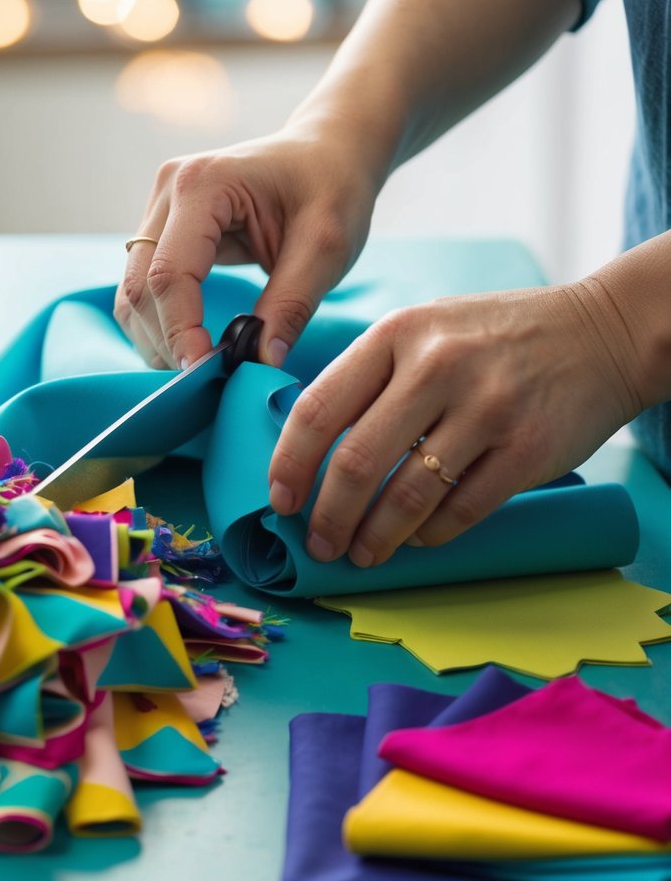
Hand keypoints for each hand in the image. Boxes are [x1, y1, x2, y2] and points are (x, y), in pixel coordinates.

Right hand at [114, 122, 378, 368]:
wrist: (329, 151)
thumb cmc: (333, 188)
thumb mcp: (327, 248)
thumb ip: (290, 306)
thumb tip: (260, 365)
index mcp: (202, 185)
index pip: (169, 275)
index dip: (181, 332)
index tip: (209, 374)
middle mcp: (167, 191)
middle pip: (140, 287)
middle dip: (168, 342)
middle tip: (209, 382)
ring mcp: (159, 207)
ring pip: (133, 291)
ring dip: (160, 337)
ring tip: (204, 369)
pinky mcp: (164, 226)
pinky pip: (147, 286)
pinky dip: (165, 322)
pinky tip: (197, 345)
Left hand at [268, 281, 643, 566]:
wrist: (601, 332)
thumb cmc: (495, 336)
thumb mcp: (425, 327)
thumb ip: (373, 374)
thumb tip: (310, 449)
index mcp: (399, 332)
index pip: (320, 407)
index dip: (290, 464)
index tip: (279, 500)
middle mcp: (438, 365)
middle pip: (358, 462)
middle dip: (328, 516)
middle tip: (319, 544)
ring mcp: (487, 408)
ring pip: (408, 496)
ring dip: (375, 538)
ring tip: (362, 554)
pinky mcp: (528, 449)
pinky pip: (462, 511)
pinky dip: (430, 535)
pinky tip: (417, 538)